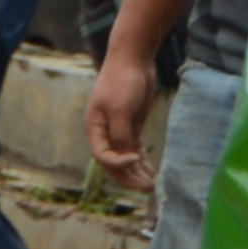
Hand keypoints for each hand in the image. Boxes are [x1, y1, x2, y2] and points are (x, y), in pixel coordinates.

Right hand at [88, 49, 158, 192]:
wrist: (132, 60)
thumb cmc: (122, 82)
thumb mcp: (121, 109)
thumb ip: (121, 135)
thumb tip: (125, 157)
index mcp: (94, 128)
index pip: (102, 156)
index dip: (118, 163)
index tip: (136, 159)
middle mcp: (104, 131)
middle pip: (113, 162)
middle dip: (129, 176)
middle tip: (147, 188)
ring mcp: (118, 128)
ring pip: (125, 157)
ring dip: (137, 171)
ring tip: (153, 185)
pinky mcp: (131, 124)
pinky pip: (135, 148)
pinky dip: (142, 160)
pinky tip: (151, 170)